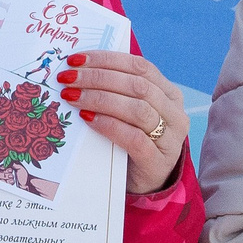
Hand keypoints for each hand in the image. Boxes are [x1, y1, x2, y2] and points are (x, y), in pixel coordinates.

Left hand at [57, 51, 187, 192]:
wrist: (146, 183)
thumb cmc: (132, 140)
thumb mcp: (128, 111)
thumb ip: (116, 91)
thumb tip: (79, 68)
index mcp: (169, 93)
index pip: (140, 67)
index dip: (107, 60)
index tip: (77, 60)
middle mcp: (175, 113)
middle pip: (137, 85)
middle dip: (98, 78)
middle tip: (68, 78)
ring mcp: (170, 138)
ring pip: (137, 109)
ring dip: (100, 99)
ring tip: (72, 97)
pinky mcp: (158, 161)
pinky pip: (134, 138)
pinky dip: (109, 125)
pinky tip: (88, 118)